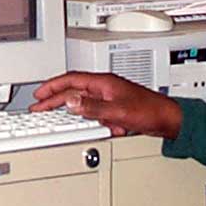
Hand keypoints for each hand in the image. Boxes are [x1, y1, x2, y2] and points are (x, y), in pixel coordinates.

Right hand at [30, 72, 182, 138]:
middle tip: (38, 105)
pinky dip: (83, 118)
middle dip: (54, 97)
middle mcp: (105, 88)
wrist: (168, 119)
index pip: (72, 80)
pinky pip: (92, 112)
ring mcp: (109, 98)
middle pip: (73, 90)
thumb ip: (93, 107)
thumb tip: (72, 102)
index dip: (53, 87)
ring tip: (53, 114)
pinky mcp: (113, 109)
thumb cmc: (149, 111)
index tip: (39, 95)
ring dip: (67, 108)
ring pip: (81, 101)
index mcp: (104, 83)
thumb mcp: (118, 111)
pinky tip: (81, 124)